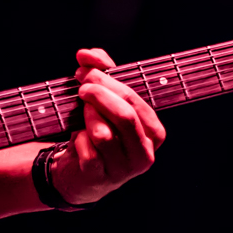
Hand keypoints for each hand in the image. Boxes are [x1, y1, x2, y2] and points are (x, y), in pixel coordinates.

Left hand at [50, 48, 165, 205]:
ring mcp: (123, 169)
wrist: (78, 171)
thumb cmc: (97, 130)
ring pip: (104, 133)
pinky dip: (78, 138)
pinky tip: (78, 137)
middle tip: (81, 86)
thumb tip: (88, 54)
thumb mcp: (104, 100)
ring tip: (80, 112)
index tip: (87, 71)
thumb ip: (102, 71)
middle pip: (124, 116)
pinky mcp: (100, 178)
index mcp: (154, 132)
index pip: (136, 101)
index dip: (109, 81)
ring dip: (87, 117)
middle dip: (98, 94)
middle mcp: (145, 153)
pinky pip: (87, 150)